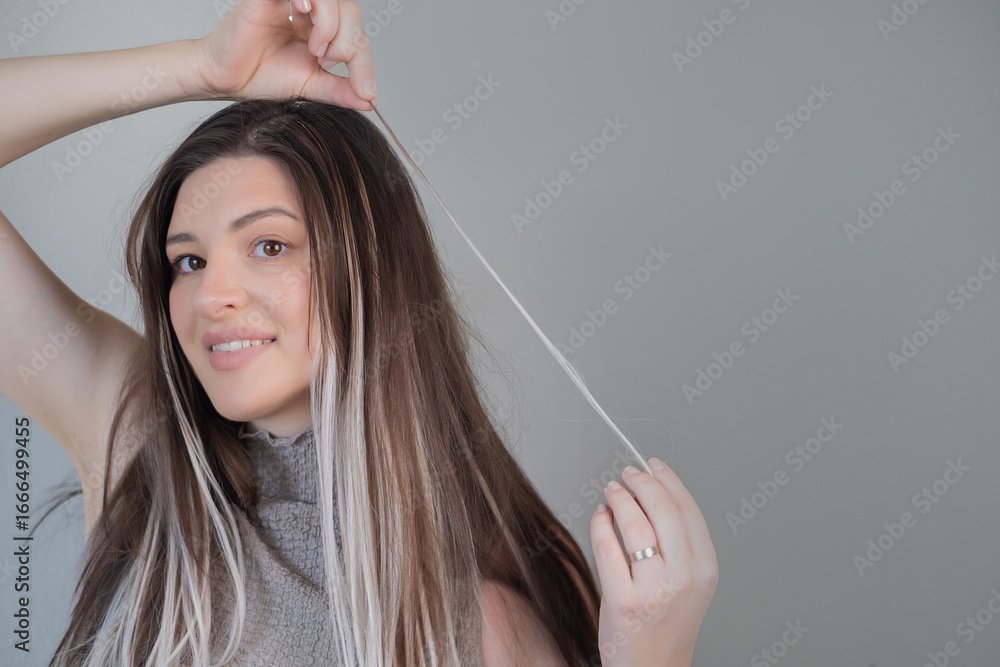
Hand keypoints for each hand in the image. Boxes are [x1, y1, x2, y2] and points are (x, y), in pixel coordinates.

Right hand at [193, 0, 376, 109]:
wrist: (225, 78)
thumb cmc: (261, 76)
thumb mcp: (309, 86)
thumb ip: (339, 90)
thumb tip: (370, 100)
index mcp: (324, 32)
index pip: (357, 37)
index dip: (366, 65)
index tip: (367, 92)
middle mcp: (311, 14)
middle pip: (350, 10)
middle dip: (347, 41)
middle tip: (327, 61)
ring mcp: (291, 2)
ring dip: (331, 24)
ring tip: (315, 48)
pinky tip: (303, 12)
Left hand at [590, 457, 718, 666]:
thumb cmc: (667, 624)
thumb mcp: (690, 581)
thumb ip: (680, 542)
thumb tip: (656, 491)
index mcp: (705, 568)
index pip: (687, 509)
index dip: (667, 479)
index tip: (653, 465)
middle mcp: (684, 577)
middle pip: (662, 509)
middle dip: (641, 482)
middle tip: (627, 473)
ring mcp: (654, 590)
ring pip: (634, 523)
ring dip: (619, 498)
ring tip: (611, 491)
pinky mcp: (623, 601)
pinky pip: (607, 546)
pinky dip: (600, 523)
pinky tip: (599, 516)